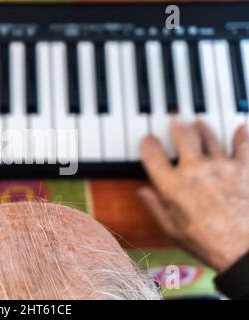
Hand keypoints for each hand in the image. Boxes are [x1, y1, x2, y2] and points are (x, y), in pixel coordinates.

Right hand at [138, 120, 248, 272]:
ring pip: (209, 137)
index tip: (148, 139)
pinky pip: (242, 145)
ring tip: (199, 122)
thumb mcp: (173, 230)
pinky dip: (241, 136)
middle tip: (174, 121)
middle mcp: (195, 170)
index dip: (147, 143)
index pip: (152, 154)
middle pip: (182, 136)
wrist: (246, 252)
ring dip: (202, 128)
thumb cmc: (210, 244)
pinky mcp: (244, 168)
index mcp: (173, 186)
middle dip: (176, 126)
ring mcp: (221, 166)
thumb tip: (142, 192)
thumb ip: (155, 207)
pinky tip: (240, 128)